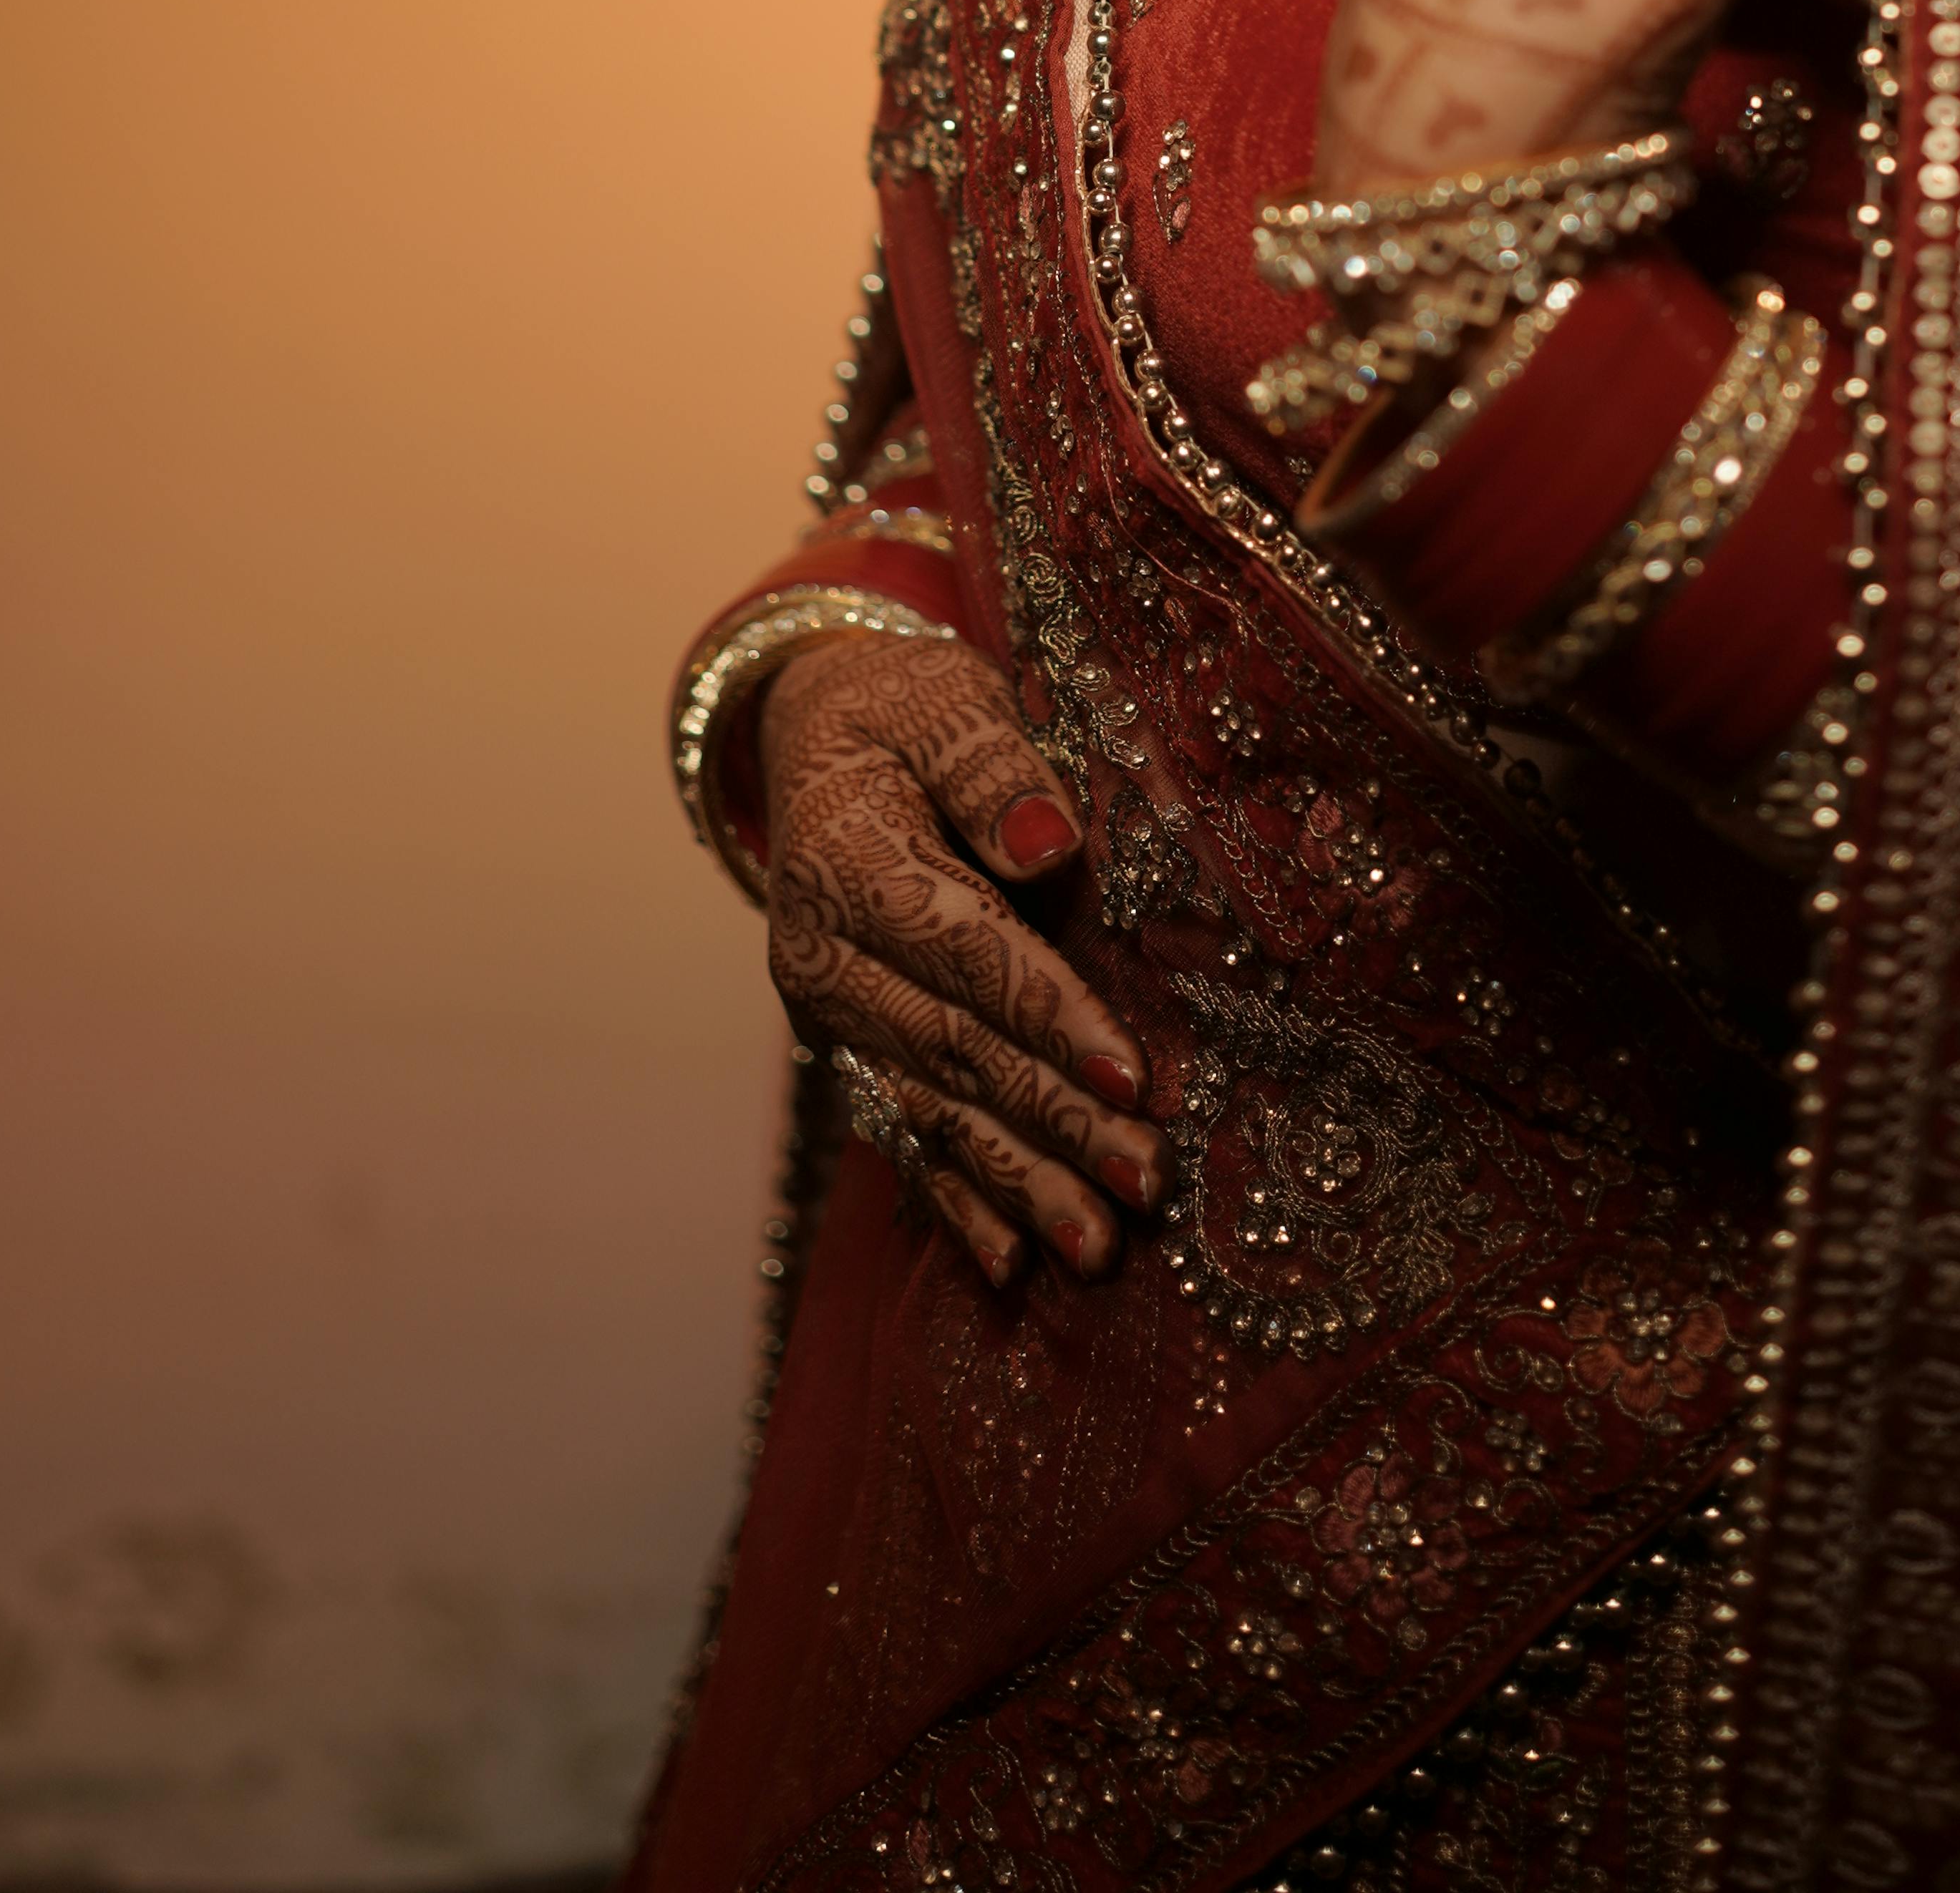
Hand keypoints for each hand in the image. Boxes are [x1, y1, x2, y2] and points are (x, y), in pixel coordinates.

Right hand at [755, 630, 1161, 1290]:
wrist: (815, 733)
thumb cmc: (902, 704)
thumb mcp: (943, 695)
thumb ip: (991, 765)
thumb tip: (1047, 843)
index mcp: (846, 863)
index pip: (964, 951)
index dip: (1048, 1014)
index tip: (1129, 1074)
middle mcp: (822, 957)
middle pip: (955, 1049)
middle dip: (1055, 1122)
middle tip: (1144, 1182)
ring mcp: (831, 1015)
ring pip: (934, 1110)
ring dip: (1021, 1183)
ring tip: (1098, 1246)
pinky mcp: (848, 1048)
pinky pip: (903, 1131)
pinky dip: (957, 1201)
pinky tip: (1010, 1265)